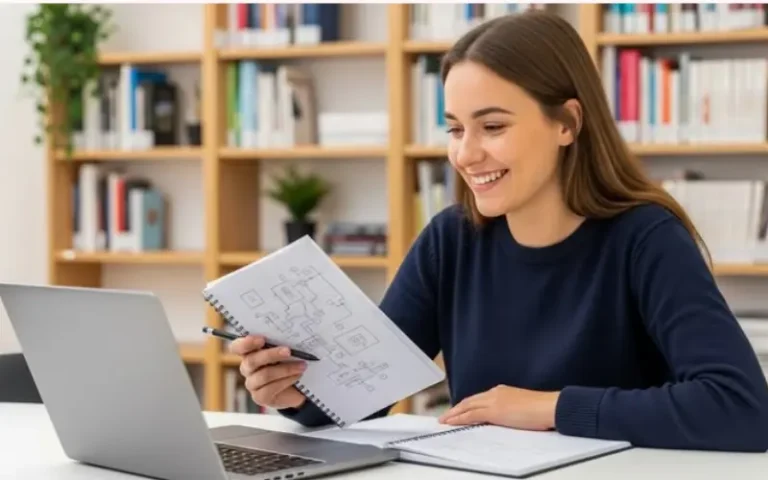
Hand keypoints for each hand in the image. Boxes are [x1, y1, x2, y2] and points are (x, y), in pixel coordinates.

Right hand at [230, 335, 307, 409]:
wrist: (298, 388)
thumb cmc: (290, 362)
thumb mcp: (286, 350)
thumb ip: (281, 342)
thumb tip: (290, 334)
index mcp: (249, 352)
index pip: (237, 347)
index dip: (245, 343)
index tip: (261, 339)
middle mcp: (247, 368)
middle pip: (251, 361)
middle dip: (271, 354)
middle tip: (288, 351)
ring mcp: (252, 384)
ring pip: (264, 375)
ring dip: (285, 369)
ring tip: (301, 365)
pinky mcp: (259, 397)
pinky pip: (270, 388)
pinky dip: (286, 380)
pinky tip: (297, 376)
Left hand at [438, 385, 559, 430]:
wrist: (550, 406)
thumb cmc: (542, 409)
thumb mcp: (522, 407)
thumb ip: (510, 410)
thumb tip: (504, 418)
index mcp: (502, 391)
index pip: (479, 398)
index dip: (466, 405)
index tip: (458, 410)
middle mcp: (495, 393)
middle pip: (470, 401)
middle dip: (456, 409)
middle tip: (445, 416)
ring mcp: (494, 400)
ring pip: (467, 406)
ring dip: (454, 413)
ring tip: (443, 420)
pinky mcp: (494, 410)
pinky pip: (472, 414)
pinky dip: (460, 418)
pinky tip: (452, 422)